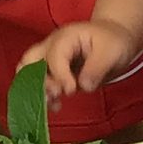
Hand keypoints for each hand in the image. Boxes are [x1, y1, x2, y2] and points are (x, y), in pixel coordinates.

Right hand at [23, 18, 142, 101]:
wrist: (114, 39)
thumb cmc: (112, 41)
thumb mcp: (110, 52)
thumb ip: (96, 69)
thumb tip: (83, 86)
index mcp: (65, 37)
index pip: (54, 56)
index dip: (60, 75)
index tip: (71, 90)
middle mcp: (51, 46)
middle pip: (28, 61)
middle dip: (36, 81)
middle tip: (54, 94)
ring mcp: (50, 59)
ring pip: (28, 73)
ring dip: (37, 90)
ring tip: (53, 104)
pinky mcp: (53, 72)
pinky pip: (39, 83)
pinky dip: (43, 95)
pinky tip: (56, 106)